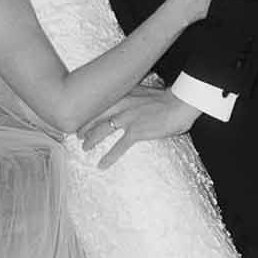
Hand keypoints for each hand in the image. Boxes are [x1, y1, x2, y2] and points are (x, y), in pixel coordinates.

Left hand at [80, 88, 199, 166]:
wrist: (181, 103)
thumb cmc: (168, 99)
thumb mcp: (145, 93)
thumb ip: (133, 97)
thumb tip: (130, 104)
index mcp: (124, 94)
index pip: (100, 102)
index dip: (88, 111)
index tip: (82, 117)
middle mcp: (122, 104)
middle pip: (95, 116)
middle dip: (84, 126)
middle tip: (77, 134)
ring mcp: (128, 118)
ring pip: (102, 130)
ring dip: (91, 140)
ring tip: (85, 147)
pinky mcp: (136, 131)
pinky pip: (118, 147)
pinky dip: (109, 157)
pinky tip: (102, 165)